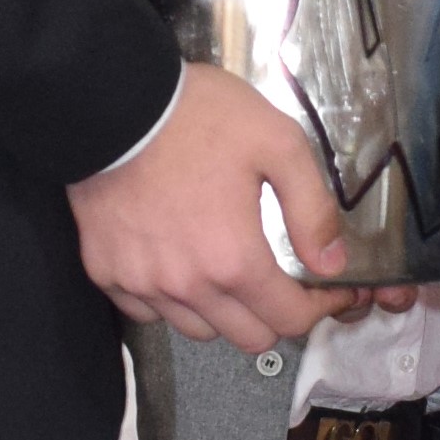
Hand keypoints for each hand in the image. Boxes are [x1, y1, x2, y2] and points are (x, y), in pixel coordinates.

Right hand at [68, 55, 407, 346]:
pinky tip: (180, 264)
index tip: (333, 289)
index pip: (290, 319)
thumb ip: (312, 209)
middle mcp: (188, 286)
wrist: (114, 102)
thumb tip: (331, 265)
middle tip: (284, 281)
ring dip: (224, 312)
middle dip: (277, 314)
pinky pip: (149, 312)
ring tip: (229, 271)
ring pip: (199, 330)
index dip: (321, 307)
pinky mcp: (106, 272)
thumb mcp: (278, 143)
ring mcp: (142, 284)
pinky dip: (172, 300)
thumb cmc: (198, 116)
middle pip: (249, 338)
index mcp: (234, 259)